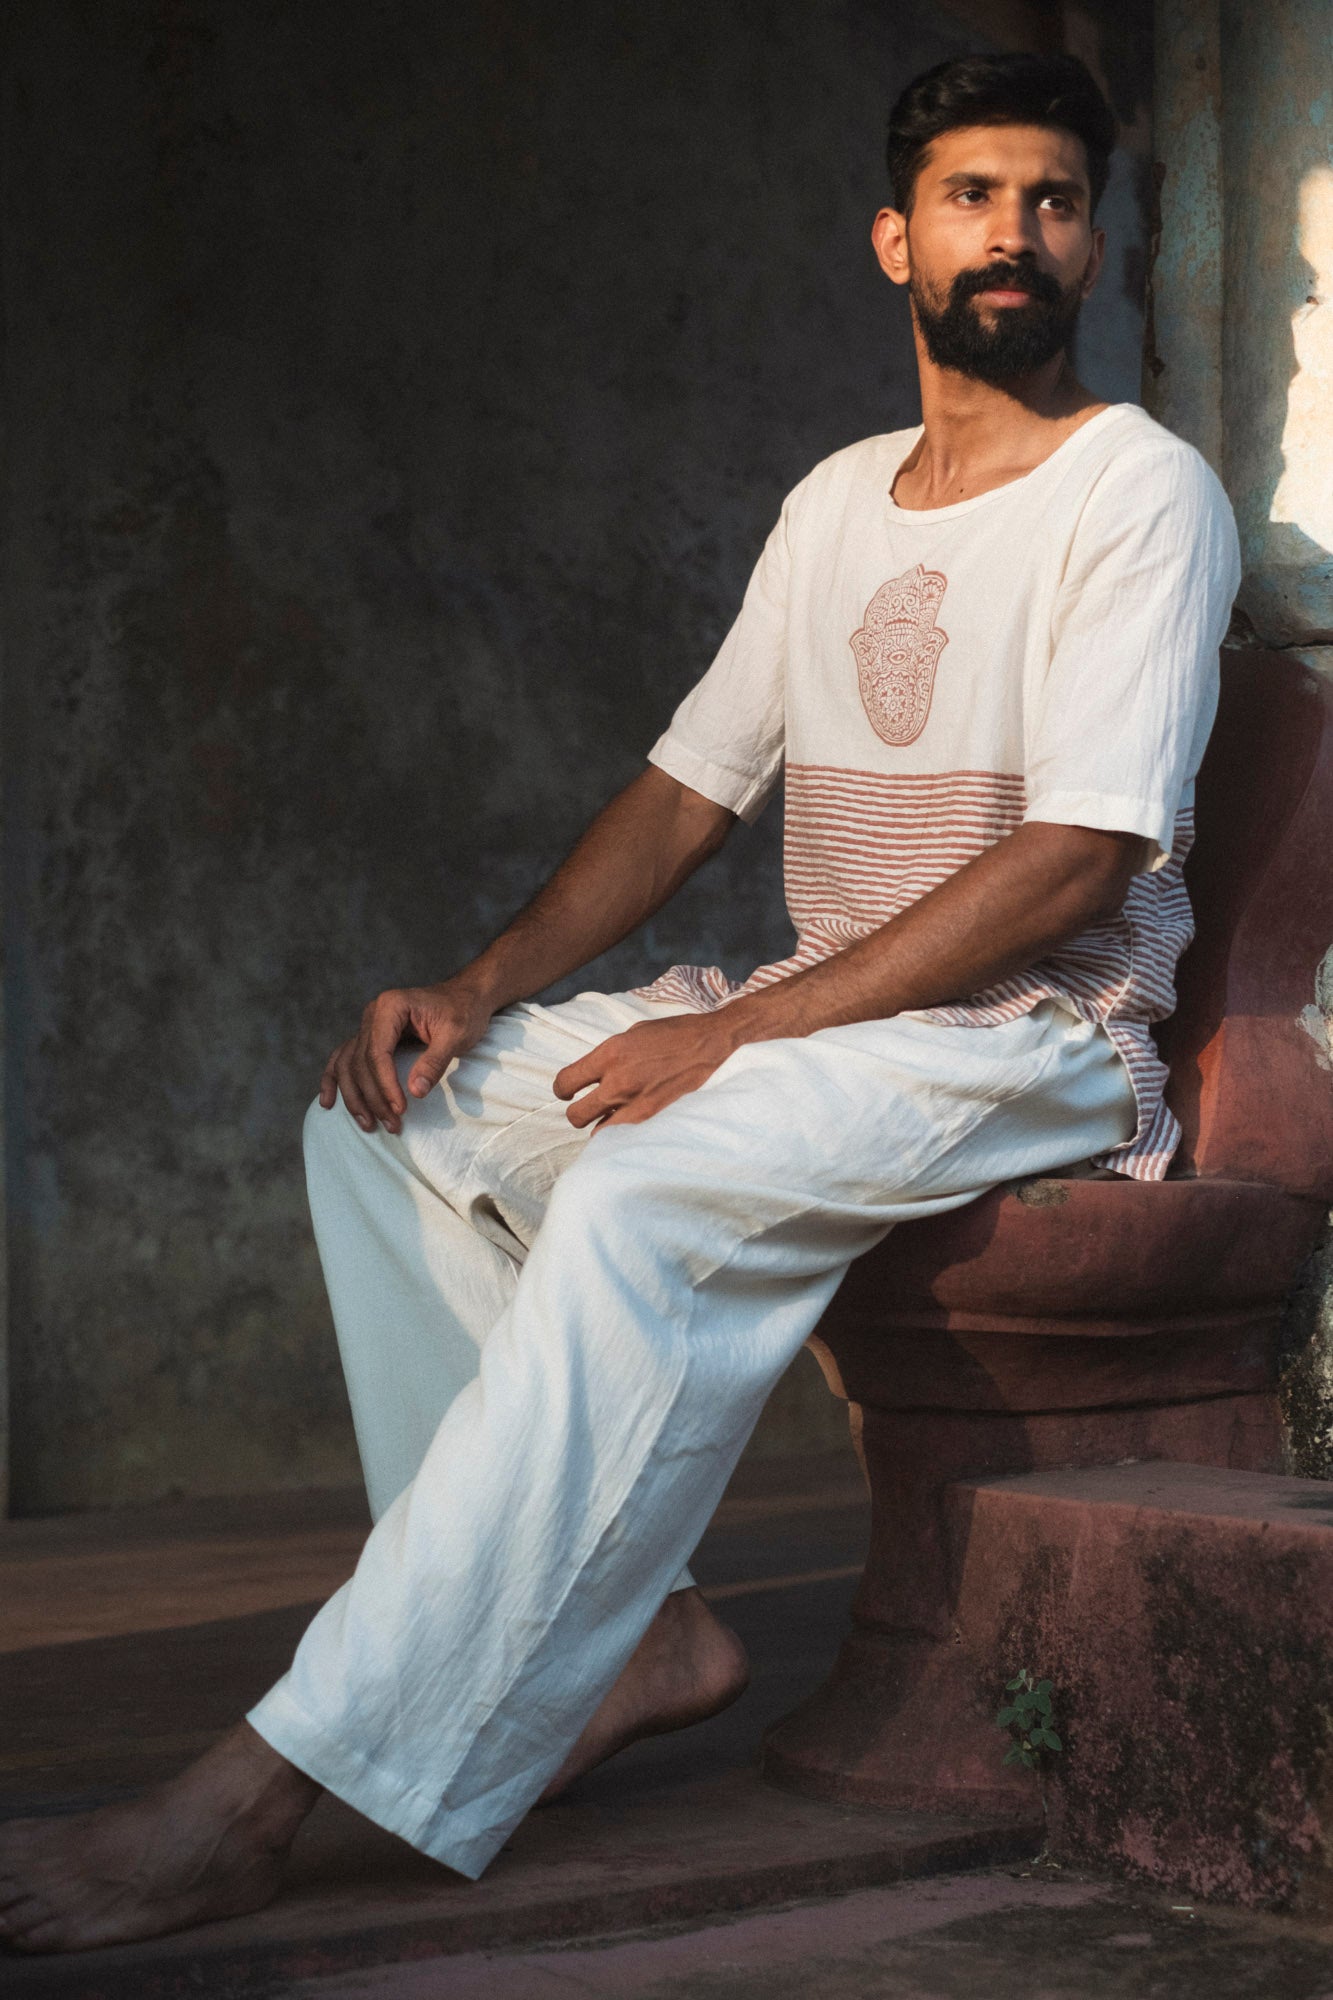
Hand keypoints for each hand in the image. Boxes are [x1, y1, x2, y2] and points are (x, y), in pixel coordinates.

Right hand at [319, 978, 494, 1133]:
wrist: (466, 997)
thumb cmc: (463, 1012)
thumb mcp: (457, 1034)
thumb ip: (435, 1061)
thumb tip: (415, 1091)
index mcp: (391, 1007)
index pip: (377, 1053)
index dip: (385, 1085)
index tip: (400, 1109)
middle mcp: (372, 1014)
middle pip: (360, 1063)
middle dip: (373, 1098)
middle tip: (392, 1125)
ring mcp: (368, 1025)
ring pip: (348, 1065)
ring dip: (354, 1097)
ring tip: (368, 1125)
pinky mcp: (370, 1036)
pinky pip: (345, 1059)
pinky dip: (334, 1081)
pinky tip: (328, 1103)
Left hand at [553, 1011, 744, 1129]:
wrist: (711, 1043)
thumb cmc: (673, 1033)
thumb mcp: (632, 1033)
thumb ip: (609, 1056)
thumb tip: (594, 1073)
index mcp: (609, 1053)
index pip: (565, 1082)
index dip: (562, 1089)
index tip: (568, 1091)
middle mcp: (618, 1080)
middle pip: (575, 1115)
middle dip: (576, 1112)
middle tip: (586, 1106)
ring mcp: (636, 1102)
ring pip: (597, 1132)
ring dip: (598, 1124)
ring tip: (608, 1115)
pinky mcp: (653, 1116)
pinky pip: (622, 1135)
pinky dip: (618, 1133)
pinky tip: (624, 1123)